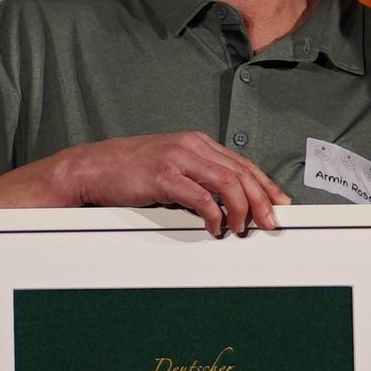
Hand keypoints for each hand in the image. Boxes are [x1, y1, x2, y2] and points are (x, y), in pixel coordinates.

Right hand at [45, 132, 287, 235]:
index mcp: (196, 142)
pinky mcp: (164, 175)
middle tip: (271, 222)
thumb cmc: (127, 171)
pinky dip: (214, 215)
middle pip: (241, 172)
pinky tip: (216, 228)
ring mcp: (178, 158)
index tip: (278, 204)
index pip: (242, 163)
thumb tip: (227, 202)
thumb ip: (197, 178)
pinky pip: (201, 197)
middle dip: (262, 200)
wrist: (91, 169)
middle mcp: (191, 145)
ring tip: (244, 228)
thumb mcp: (170, 168)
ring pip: (228, 182)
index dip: (265, 185)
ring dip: (242, 209)